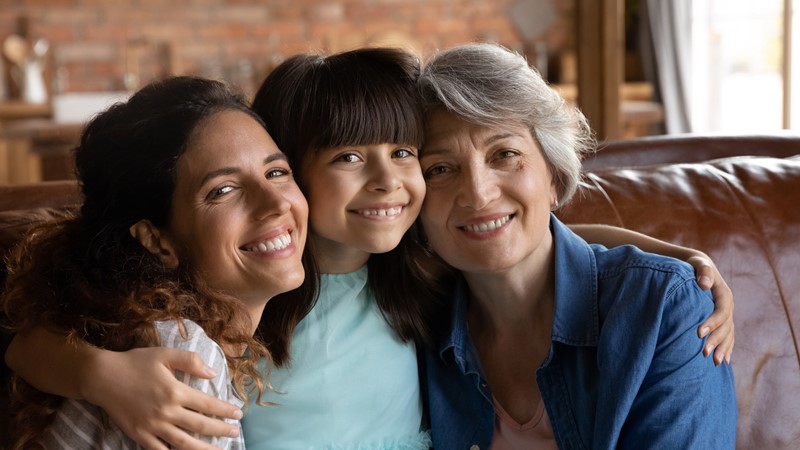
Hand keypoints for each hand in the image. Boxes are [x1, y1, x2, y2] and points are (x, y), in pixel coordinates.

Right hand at [83, 347, 242, 449]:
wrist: (102, 377)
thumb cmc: (135, 362)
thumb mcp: (165, 354)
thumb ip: (190, 361)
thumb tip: (212, 373)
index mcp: (175, 391)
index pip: (207, 404)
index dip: (225, 411)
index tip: (238, 414)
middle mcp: (167, 411)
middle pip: (200, 426)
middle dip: (221, 430)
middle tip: (235, 433)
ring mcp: (153, 426)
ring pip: (184, 443)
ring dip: (204, 449)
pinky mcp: (139, 435)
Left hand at [687, 255, 733, 365]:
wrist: (700, 268)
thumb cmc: (696, 266)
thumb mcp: (700, 264)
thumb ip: (703, 272)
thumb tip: (705, 284)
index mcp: (724, 295)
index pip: (721, 312)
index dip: (712, 323)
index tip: (698, 333)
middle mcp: (728, 307)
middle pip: (726, 327)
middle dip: (716, 341)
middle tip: (704, 353)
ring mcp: (727, 315)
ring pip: (728, 335)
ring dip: (722, 349)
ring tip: (714, 362)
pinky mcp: (722, 320)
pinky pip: (727, 336)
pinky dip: (726, 348)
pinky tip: (723, 361)